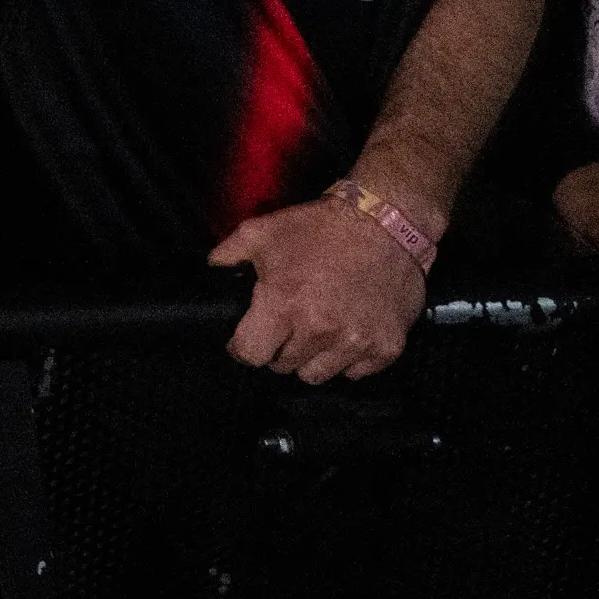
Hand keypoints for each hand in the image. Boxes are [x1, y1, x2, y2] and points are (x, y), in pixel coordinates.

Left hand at [209, 192, 424, 381]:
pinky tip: (347, 332)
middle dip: (280, 348)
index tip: (249, 338)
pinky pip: (356, 373)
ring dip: (312, 358)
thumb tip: (211, 272)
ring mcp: (356, 342)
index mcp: (284, 305)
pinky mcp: (387, 347)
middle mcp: (320, 330)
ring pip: (318, 375)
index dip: (244, 348)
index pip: (251, 355)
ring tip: (316, 331)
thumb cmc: (321, 227)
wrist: (386, 223)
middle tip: (288, 325)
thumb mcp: (263, 231)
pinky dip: (348, 359)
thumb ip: (229, 254)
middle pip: (284, 366)